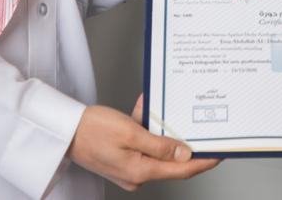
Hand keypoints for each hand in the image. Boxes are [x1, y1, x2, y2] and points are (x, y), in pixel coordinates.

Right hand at [68, 100, 218, 190]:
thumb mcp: (130, 132)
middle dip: (181, 140)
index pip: (182, 169)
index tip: (219, 153)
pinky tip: (142, 109)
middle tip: (197, 126)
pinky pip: (141, 144)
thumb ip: (159, 144)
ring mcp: (128, 168)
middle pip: (170, 160)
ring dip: (159, 129)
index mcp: (140, 171)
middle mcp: (136, 174)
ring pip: (155, 148)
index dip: (203, 161)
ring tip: (158, 108)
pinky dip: (144, 127)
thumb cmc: (91, 129)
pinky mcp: (121, 159)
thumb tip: (184, 153)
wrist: (62, 130)